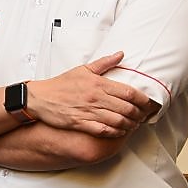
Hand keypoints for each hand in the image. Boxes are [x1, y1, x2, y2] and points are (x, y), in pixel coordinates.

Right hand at [27, 51, 152, 136]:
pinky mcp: (80, 123)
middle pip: (127, 108)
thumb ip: (104, 63)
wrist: (39, 98)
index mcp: (99, 84)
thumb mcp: (82, 69)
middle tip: (143, 116)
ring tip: (134, 125)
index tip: (148, 104)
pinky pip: (103, 130)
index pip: (130, 92)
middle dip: (139, 114)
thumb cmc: (60, 84)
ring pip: (118, 121)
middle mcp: (96, 98)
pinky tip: (119, 132)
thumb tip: (121, 54)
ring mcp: (88, 112)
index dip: (143, 100)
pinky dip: (115, 132)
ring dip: (130, 124)